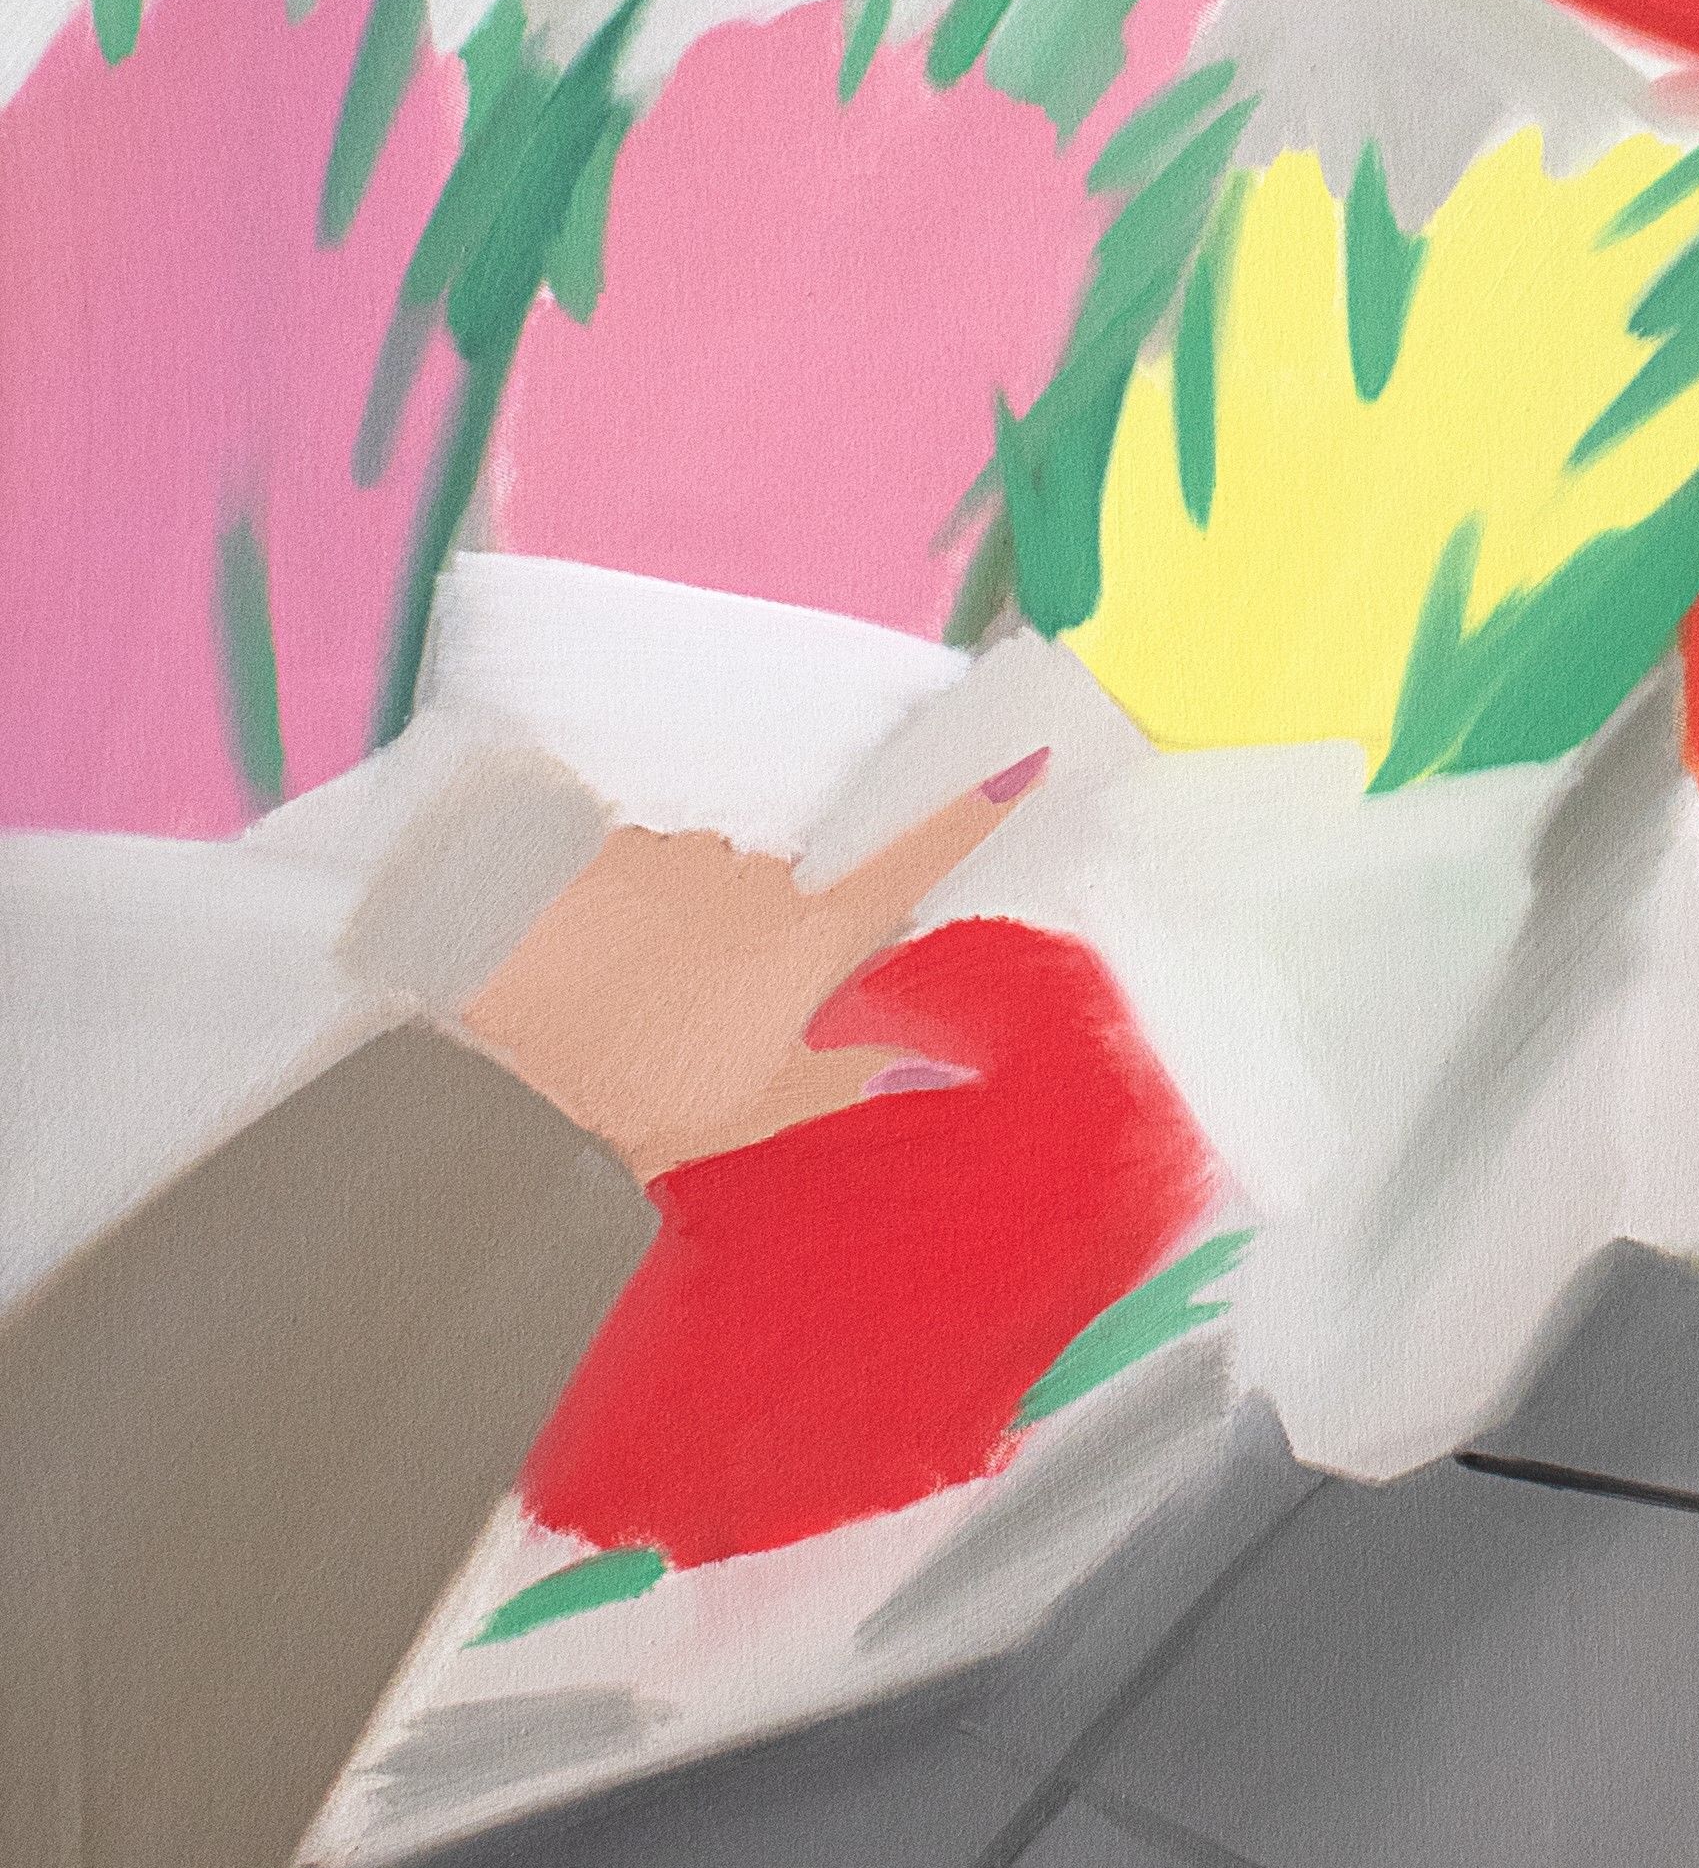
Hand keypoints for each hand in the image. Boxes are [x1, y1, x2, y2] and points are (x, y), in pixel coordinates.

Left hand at [454, 764, 1042, 1181]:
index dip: (976, 812)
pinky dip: (623, 899)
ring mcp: (681, 851)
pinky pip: (637, 858)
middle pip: (794, 881)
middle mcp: (759, 877)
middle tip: (709, 1003)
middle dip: (766, 924)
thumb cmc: (642, 1095)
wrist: (504, 1068)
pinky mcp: (605, 840)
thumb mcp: (760, 1107)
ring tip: (631, 988)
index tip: (1026, 761)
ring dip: (687, 914)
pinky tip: (587, 954)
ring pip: (710, 872)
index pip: (916, 863)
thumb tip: (952, 1063)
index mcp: (812, 939)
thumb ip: (859, 1074)